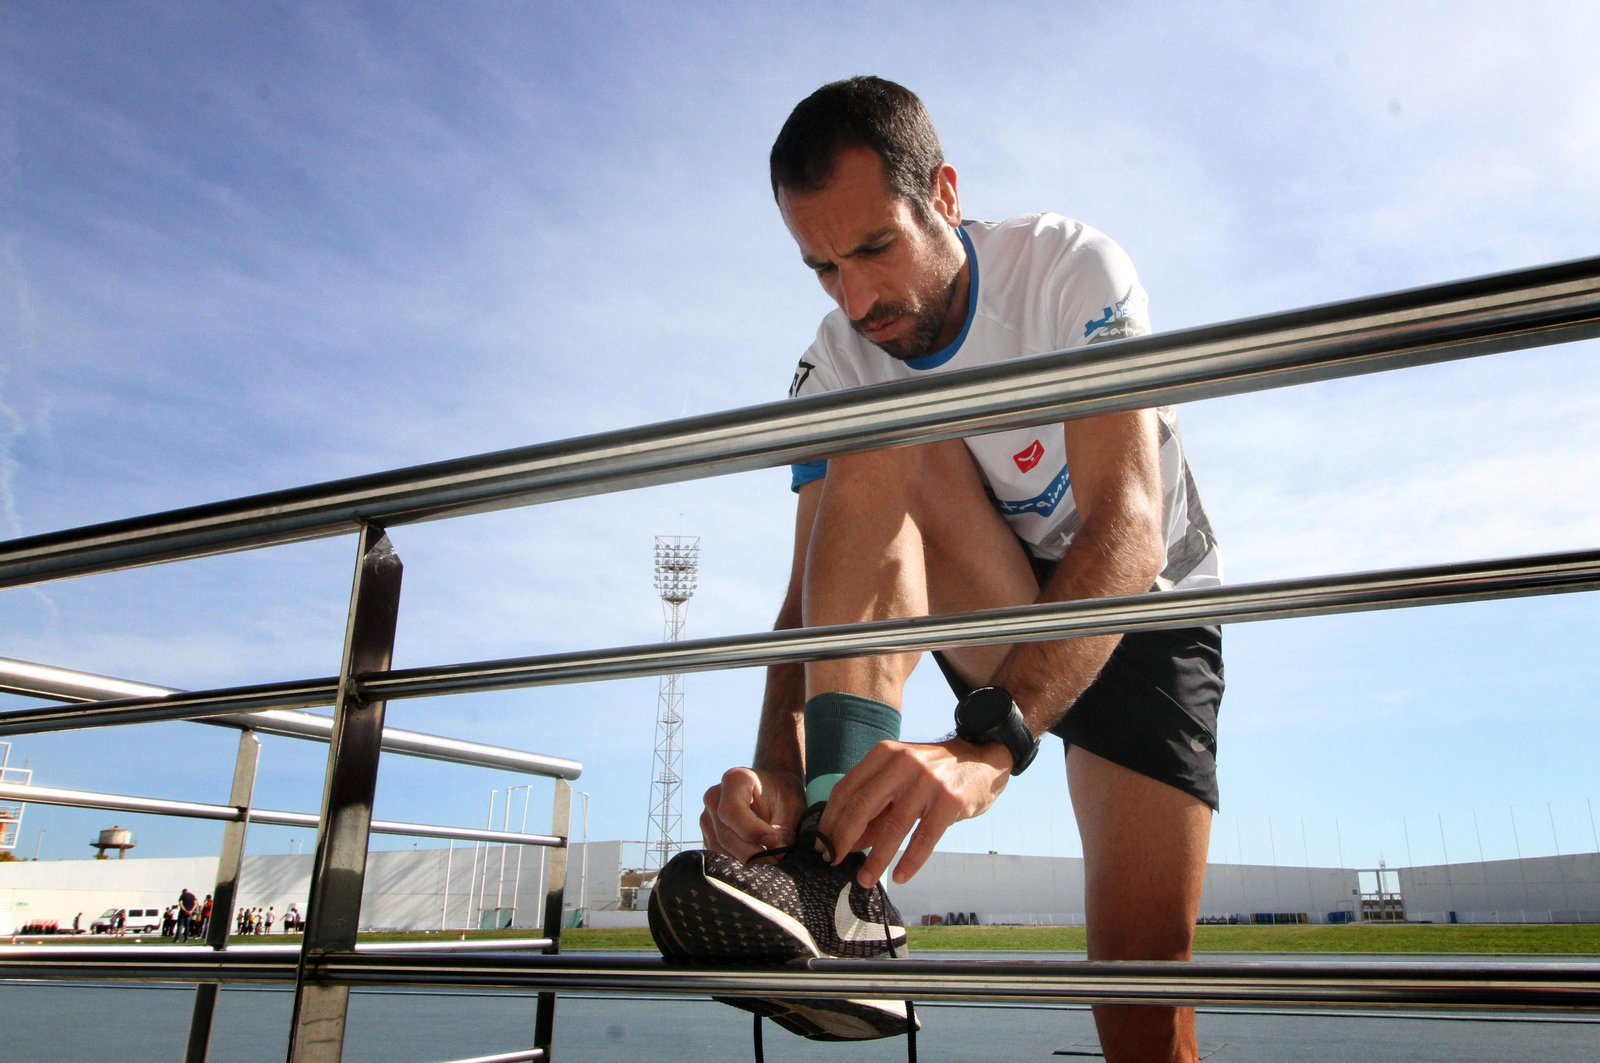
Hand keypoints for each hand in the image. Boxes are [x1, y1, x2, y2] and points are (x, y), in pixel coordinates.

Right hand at [700, 766, 806, 860]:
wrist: (772, 788)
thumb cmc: (783, 794)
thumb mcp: (790, 808)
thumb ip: (783, 833)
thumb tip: (777, 856)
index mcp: (735, 780)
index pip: (732, 811)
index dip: (752, 831)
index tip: (774, 841)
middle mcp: (714, 796)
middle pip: (725, 835)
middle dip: (751, 853)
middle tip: (775, 861)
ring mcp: (707, 815)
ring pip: (720, 849)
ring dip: (744, 861)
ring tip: (769, 862)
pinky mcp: (708, 833)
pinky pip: (718, 854)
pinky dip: (738, 862)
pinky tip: (757, 861)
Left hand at [818, 738, 1011, 887]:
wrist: (981, 756)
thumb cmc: (934, 773)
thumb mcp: (900, 780)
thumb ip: (875, 808)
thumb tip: (847, 842)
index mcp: (884, 755)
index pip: (847, 789)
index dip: (830, 820)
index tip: (822, 844)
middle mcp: (903, 764)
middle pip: (862, 806)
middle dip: (843, 838)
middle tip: (833, 861)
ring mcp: (927, 781)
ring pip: (892, 827)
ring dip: (875, 859)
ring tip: (864, 879)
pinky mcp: (949, 800)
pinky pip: (924, 838)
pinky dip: (910, 861)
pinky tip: (900, 876)